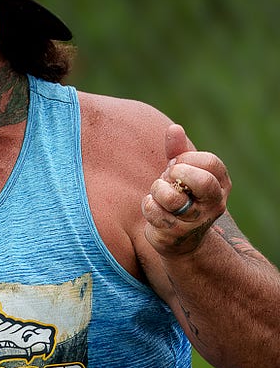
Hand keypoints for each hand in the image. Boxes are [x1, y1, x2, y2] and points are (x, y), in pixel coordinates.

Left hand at [141, 123, 230, 257]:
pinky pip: (154, 212)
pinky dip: (147, 205)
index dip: (188, 159)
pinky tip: (151, 206)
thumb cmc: (181, 197)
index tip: (176, 163)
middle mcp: (214, 203)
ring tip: (157, 192)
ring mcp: (196, 221)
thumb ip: (178, 151)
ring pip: (172, 198)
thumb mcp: (183, 173)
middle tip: (168, 175)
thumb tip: (174, 128)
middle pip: (202, 182)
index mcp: (221, 184)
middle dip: (178, 173)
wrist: (178, 239)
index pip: (211, 163)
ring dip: (157, 189)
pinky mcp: (175, 234)